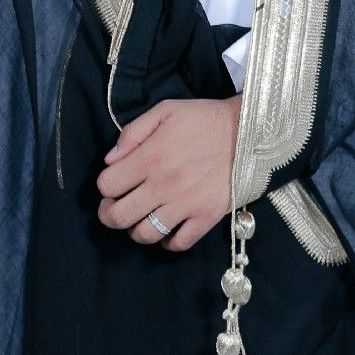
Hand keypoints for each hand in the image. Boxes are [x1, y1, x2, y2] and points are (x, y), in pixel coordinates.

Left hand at [96, 95, 240, 252]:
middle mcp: (164, 185)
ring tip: (141, 218)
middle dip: (109, 214)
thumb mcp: (166, 110)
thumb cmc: (204, 119)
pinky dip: (168, 242)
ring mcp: (186, 204)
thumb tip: (110, 159)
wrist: (248, 131)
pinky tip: (167, 229)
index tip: (114, 183)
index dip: (106, 185)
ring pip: (145, 234)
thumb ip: (133, 132)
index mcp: (150, 157)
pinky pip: (179, 243)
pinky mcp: (206, 216)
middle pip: (119, 216)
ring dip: (136, 230)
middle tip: (116, 208)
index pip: (107, 185)